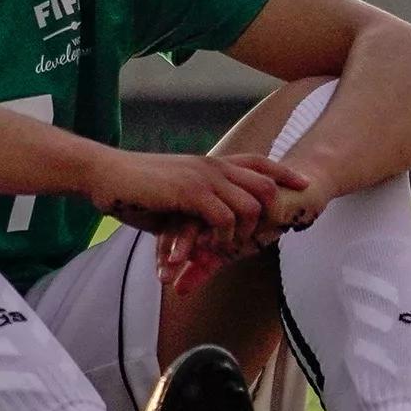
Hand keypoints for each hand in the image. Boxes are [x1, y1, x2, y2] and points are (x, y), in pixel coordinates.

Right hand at [85, 147, 309, 254]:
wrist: (105, 175)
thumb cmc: (134, 187)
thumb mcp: (174, 194)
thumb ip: (197, 205)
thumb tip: (207, 227)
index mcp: (210, 163)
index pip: (259, 161)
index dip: (284, 172)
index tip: (305, 183)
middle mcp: (213, 166)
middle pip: (265, 184)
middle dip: (272, 213)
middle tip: (262, 239)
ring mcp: (203, 178)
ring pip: (250, 205)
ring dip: (244, 234)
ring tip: (230, 249)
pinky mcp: (191, 193)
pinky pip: (226, 217)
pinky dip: (224, 237)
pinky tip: (212, 248)